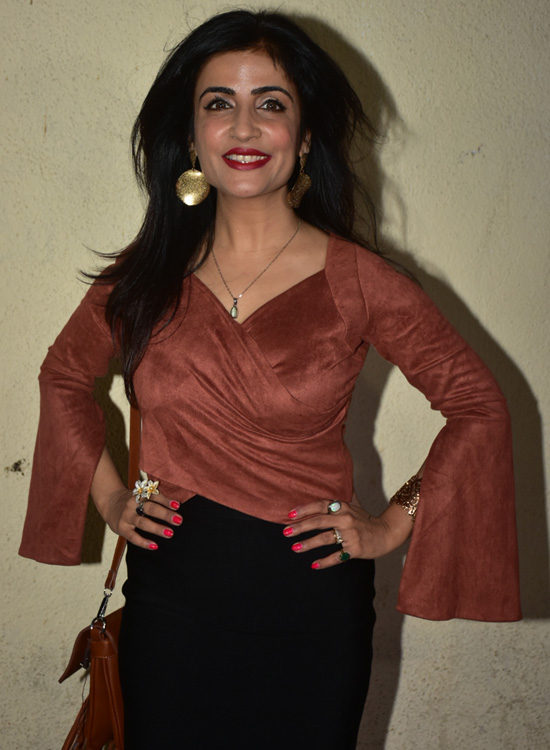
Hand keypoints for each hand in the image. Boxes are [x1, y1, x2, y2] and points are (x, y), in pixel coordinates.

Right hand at [103, 485, 182, 550]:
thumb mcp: (141, 494)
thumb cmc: (132, 499)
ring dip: (157, 528)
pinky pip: (133, 536)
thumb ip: (155, 498)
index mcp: (140, 494)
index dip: (166, 501)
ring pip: (143, 522)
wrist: (109, 501)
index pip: (154, 496)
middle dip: (165, 514)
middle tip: (179, 520)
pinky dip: (143, 542)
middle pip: (150, 508)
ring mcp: (127, 516)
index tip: (177, 505)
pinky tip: (155, 546)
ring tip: (170, 533)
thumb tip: (176, 505)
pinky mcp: (122, 528)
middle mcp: (133, 504)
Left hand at [282, 492, 413, 568]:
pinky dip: (325, 562)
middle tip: (286, 532)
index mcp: (343, 507)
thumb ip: (345, 492)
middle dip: (300, 527)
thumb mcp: (356, 503)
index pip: (320, 505)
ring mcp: (351, 535)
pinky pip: (337, 556)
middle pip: (319, 522)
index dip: (305, 509)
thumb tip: (339, 474)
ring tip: (294, 548)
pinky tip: (313, 565)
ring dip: (308, 544)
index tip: (290, 514)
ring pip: (325, 539)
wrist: (387, 533)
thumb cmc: (367, 518)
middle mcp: (346, 519)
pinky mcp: (355, 549)